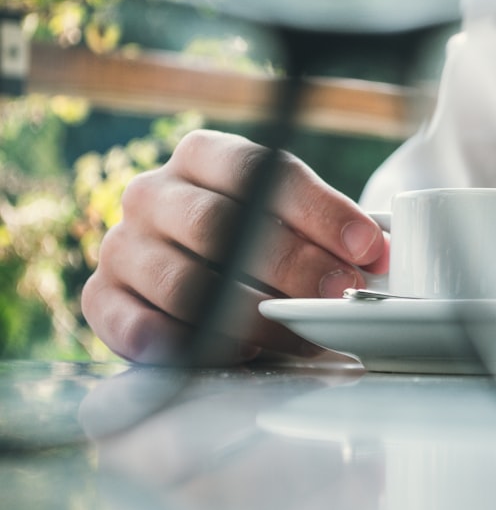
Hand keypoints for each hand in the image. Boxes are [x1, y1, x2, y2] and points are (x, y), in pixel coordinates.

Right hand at [82, 129, 388, 364]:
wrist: (192, 270)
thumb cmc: (252, 239)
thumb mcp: (288, 218)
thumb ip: (327, 229)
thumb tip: (379, 252)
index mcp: (203, 155)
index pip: (261, 171)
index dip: (319, 210)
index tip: (367, 247)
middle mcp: (153, 193)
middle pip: (221, 226)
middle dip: (292, 265)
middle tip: (340, 292)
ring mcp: (121, 245)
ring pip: (185, 283)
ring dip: (253, 317)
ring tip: (303, 337)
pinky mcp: (102, 298)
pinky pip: (137, 326)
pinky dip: (188, 344)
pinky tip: (232, 353)